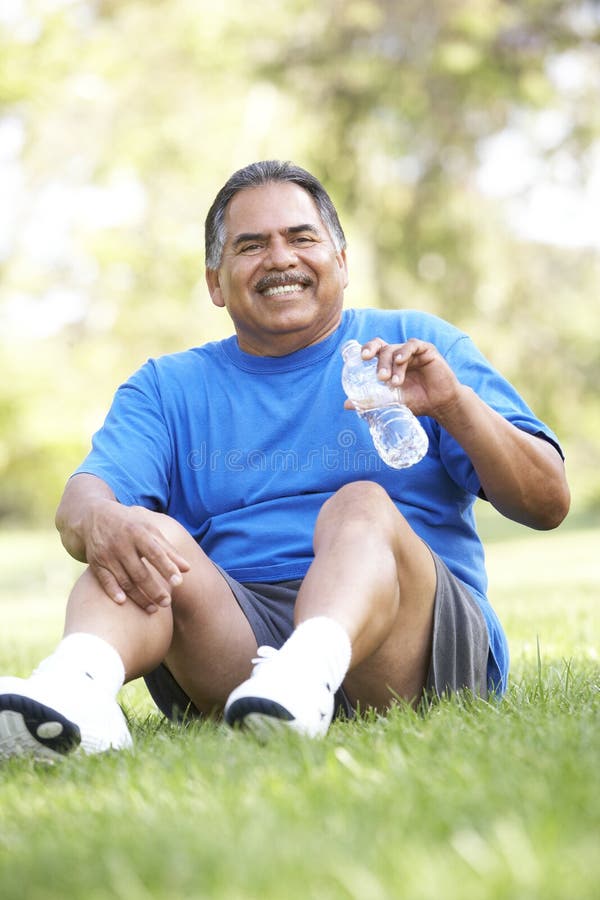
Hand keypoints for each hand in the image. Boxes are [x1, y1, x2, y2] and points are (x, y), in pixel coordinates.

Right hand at [81, 500, 190, 613]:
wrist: (95, 516)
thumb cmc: (131, 525)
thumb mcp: (150, 530)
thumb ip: (169, 550)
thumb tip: (187, 569)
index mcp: (138, 533)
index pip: (155, 553)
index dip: (167, 568)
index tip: (178, 583)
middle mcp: (122, 544)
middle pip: (140, 573)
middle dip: (154, 590)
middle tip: (167, 603)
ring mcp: (107, 554)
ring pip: (125, 581)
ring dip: (139, 597)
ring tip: (153, 609)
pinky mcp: (95, 563)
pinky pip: (105, 580)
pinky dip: (113, 591)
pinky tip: (123, 602)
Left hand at [344, 337, 462, 420]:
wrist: (440, 405)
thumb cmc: (415, 401)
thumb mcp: (392, 402)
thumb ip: (372, 400)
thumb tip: (346, 405)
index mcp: (388, 362)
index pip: (374, 349)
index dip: (366, 349)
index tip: (361, 358)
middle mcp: (398, 354)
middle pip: (382, 348)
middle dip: (378, 361)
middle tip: (380, 377)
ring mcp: (412, 351)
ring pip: (396, 349)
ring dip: (393, 365)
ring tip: (395, 383)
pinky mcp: (427, 350)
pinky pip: (412, 345)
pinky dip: (405, 351)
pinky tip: (401, 361)